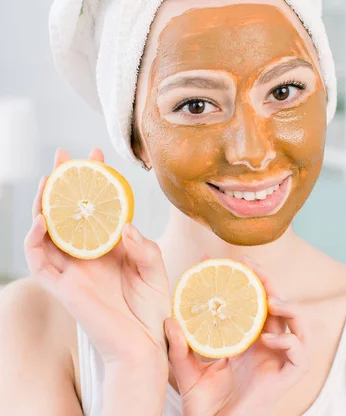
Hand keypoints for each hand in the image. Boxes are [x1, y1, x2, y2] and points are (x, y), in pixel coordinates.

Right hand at [24, 147, 170, 377]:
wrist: (144, 346)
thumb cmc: (151, 309)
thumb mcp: (155, 268)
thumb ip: (143, 246)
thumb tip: (124, 226)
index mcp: (108, 248)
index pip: (96, 207)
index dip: (94, 181)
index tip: (98, 155)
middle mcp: (87, 255)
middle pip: (67, 212)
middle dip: (64, 182)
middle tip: (64, 155)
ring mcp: (71, 269)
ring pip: (47, 231)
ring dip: (44, 204)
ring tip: (50, 179)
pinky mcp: (61, 287)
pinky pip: (38, 260)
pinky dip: (35, 238)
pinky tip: (44, 218)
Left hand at [165, 255, 310, 415]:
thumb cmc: (202, 403)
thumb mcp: (186, 369)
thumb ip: (180, 346)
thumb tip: (169, 319)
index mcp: (247, 337)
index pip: (250, 299)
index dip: (240, 277)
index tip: (217, 259)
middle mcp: (266, 344)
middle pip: (276, 303)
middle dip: (266, 280)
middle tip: (249, 265)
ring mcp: (279, 360)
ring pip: (298, 325)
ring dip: (288, 306)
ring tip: (270, 300)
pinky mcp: (288, 378)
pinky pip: (301, 356)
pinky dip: (290, 342)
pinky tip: (270, 339)